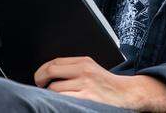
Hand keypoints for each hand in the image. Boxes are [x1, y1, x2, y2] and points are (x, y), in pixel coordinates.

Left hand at [34, 57, 165, 111]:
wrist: (127, 95)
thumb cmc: (107, 86)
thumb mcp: (91, 70)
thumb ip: (73, 69)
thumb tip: (49, 74)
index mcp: (84, 61)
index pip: (54, 62)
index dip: (41, 70)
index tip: (38, 77)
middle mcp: (84, 71)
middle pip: (51, 72)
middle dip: (40, 80)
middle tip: (40, 86)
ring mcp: (85, 86)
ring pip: (54, 89)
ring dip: (51, 95)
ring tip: (55, 98)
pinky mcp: (86, 99)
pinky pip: (63, 100)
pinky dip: (58, 102)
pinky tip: (61, 103)